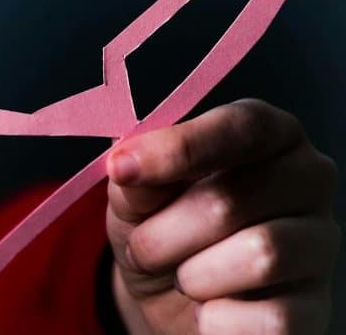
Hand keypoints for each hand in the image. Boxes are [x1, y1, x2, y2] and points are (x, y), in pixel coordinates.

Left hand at [106, 100, 338, 333]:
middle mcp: (309, 178)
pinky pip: (269, 316)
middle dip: (164, 233)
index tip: (122, 170)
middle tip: (143, 247)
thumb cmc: (160, 222)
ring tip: (180, 277)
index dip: (180, 149)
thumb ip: (135, 172)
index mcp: (269, 133)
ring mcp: (321, 242)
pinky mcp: (318, 305)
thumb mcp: (134, 191)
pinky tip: (209, 308)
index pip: (245, 126)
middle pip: (234, 199)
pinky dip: (217, 319)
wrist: (169, 294)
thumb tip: (127, 166)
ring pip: (261, 255)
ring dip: (192, 275)